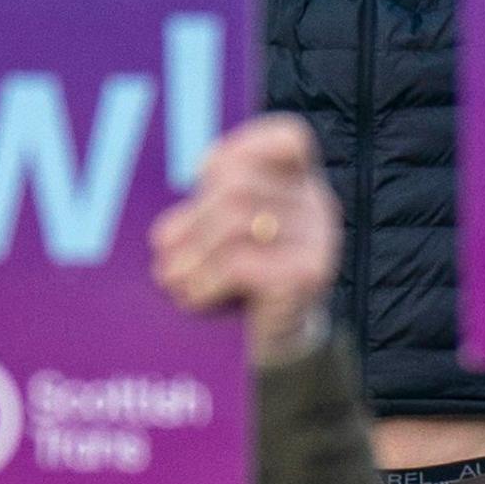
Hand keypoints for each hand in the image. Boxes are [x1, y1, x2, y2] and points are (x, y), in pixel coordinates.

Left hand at [151, 115, 338, 364]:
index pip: (289, 138)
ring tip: (170, 277)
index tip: (202, 175)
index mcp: (301, 183)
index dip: (242, 147)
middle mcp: (318, 204)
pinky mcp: (308, 275)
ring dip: (193, 253)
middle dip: (194, 219)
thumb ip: (206, 217)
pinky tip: (192, 296)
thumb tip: (166, 236)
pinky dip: (206, 279)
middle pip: (240, 184)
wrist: (281, 345)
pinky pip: (242, 262)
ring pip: (236, 221)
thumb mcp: (226, 238)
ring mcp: (319, 239)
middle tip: (165, 249)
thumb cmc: (246, 285)